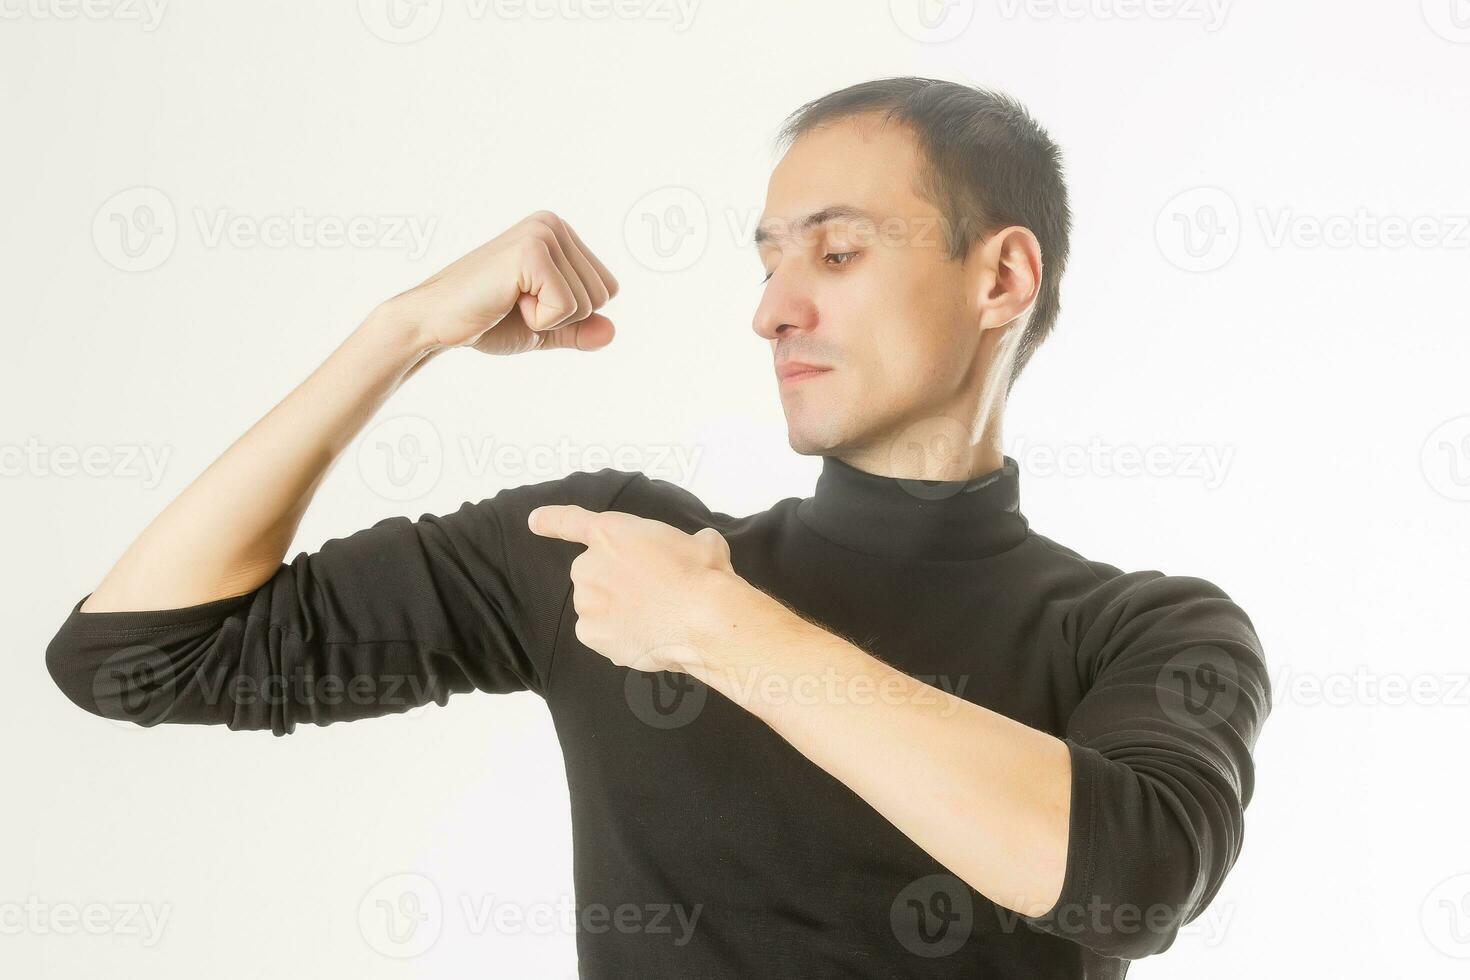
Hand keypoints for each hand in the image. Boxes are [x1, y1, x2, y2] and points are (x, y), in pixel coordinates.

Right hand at [384, 210, 618, 355]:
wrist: (435, 323)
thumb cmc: (484, 320)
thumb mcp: (544, 328)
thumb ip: (579, 329)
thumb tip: (612, 332)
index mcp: (559, 235)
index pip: (607, 289)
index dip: (572, 313)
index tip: (527, 303)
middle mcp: (553, 225)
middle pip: (603, 295)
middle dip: (563, 317)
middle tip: (515, 304)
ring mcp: (543, 234)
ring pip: (588, 303)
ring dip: (548, 318)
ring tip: (508, 301)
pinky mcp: (531, 251)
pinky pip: (567, 306)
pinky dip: (539, 320)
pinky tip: (506, 301)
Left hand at [526, 504, 746, 673]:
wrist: (703, 619)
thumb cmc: (704, 574)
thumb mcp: (701, 543)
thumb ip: (683, 544)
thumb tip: (700, 550)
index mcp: (612, 533)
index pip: (570, 522)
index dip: (550, 521)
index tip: (534, 521)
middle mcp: (590, 565)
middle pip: (593, 573)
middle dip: (615, 581)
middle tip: (650, 593)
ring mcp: (587, 602)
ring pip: (596, 606)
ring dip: (616, 610)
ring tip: (653, 618)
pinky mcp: (590, 634)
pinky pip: (599, 634)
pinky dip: (617, 636)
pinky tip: (644, 637)